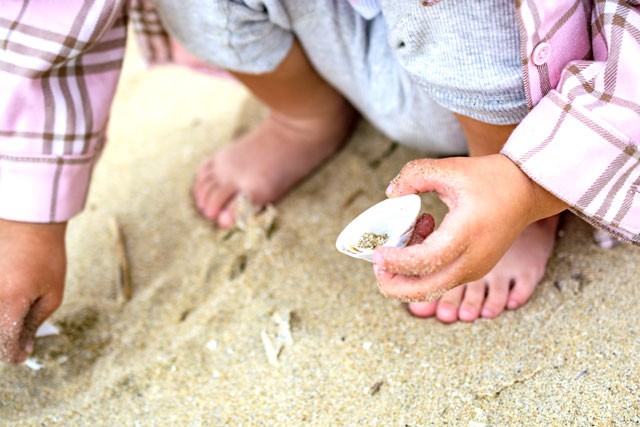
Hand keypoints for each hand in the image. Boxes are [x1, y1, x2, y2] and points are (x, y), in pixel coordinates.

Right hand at [0, 219, 66, 363]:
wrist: (27, 222)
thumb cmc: (45, 255)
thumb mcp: (52, 293)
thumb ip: (35, 323)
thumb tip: (25, 347)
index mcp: (10, 303)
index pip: (5, 345)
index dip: (14, 354)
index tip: (22, 355)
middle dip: (4, 341)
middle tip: (18, 338)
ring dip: (1, 325)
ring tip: (14, 315)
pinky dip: (1, 307)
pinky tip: (8, 302)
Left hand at [372, 154, 566, 301]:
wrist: (527, 191)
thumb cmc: (490, 178)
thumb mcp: (449, 168)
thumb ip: (414, 175)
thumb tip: (390, 194)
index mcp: (466, 235)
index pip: (424, 262)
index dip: (396, 262)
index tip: (377, 253)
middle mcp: (472, 260)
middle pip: (424, 291)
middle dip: (392, 282)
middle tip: (379, 258)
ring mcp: (474, 270)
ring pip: (429, 288)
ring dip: (407, 270)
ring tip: (414, 228)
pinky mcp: (473, 272)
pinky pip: (438, 280)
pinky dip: (420, 268)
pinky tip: (424, 232)